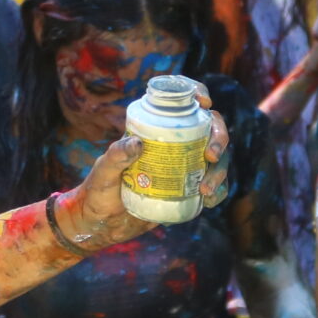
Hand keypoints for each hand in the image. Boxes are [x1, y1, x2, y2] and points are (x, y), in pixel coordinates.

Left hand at [56, 86, 230, 249]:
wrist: (102, 224)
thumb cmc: (98, 191)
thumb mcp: (103, 172)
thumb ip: (116, 157)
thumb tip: (137, 143)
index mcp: (153, 130)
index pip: (180, 104)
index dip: (198, 94)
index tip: (205, 103)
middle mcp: (173, 144)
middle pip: (209, 130)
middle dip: (219, 138)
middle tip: (211, 156)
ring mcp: (183, 166)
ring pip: (215, 159)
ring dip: (219, 171)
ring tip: (205, 190)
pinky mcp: (187, 189)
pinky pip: (212, 185)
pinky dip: (217, 191)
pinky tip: (209, 200)